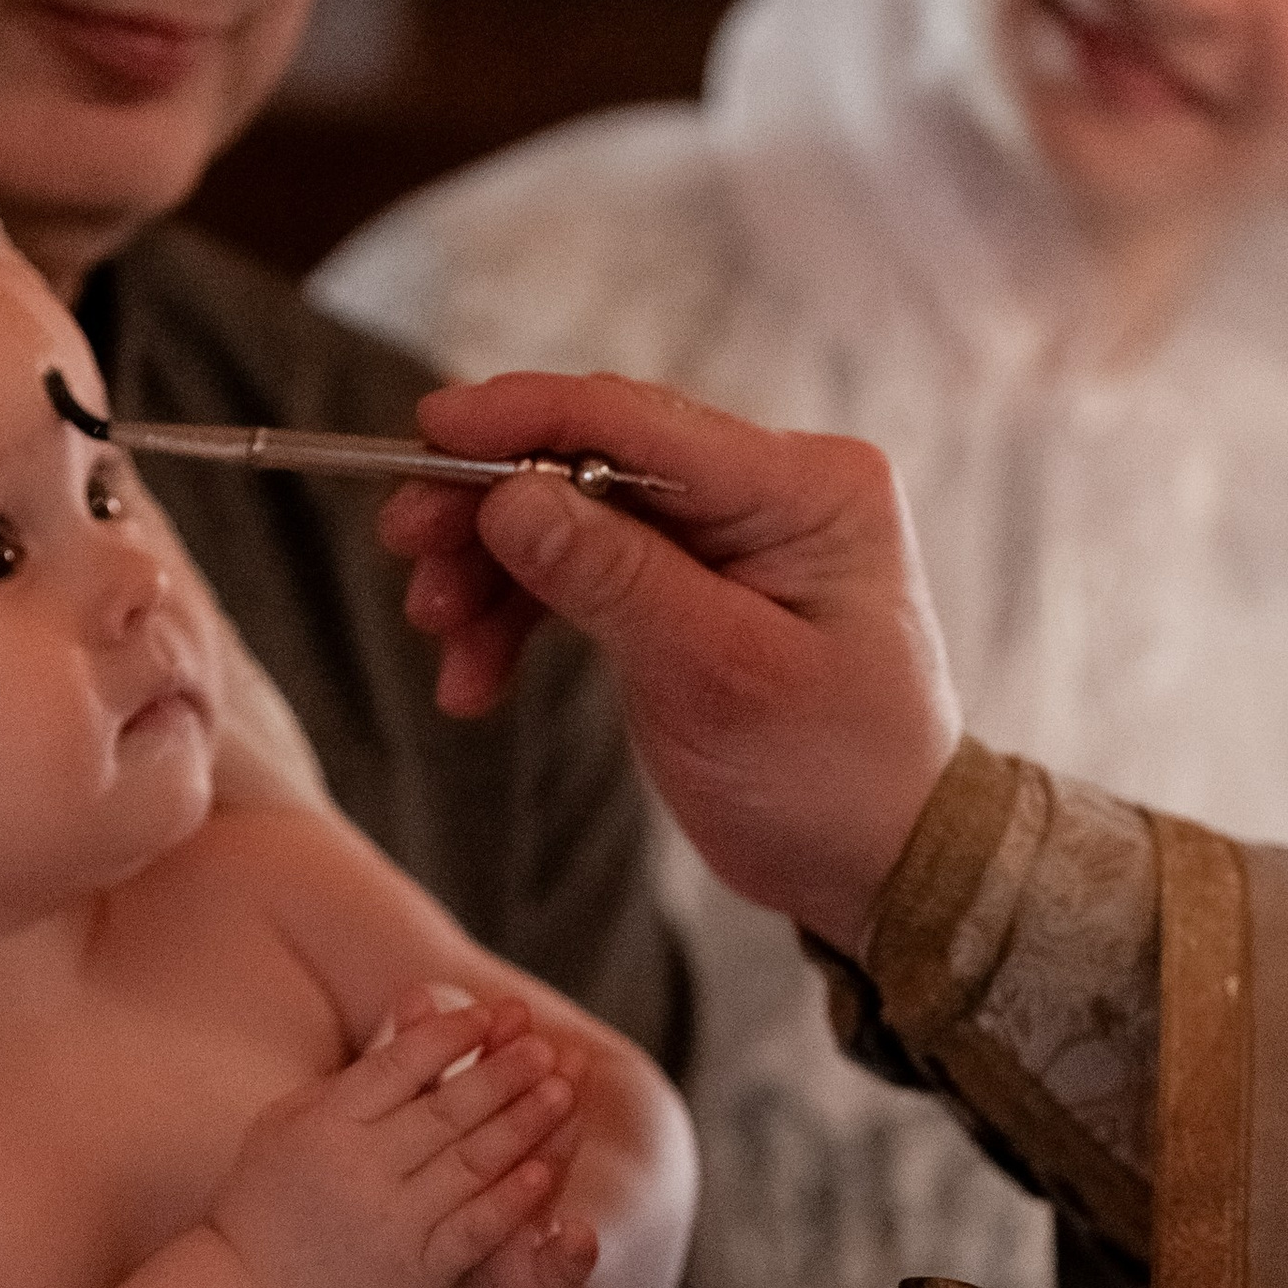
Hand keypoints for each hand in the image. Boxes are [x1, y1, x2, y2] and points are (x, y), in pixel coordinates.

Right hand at [213, 992, 577, 1287]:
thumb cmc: (269, 1200)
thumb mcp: (287, 1124)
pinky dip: (510, 1199)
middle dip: (501, 1073)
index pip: (398, 1066)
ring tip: (561, 1091)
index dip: (450, 1036)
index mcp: (324, 1124)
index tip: (490, 1013)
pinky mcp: (415, 1271)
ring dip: (522, 1125)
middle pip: (445, 1110)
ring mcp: (390, 1222)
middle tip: (542, 1045)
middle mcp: (357, 1169)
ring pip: (469, 1163)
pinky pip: (472, 1228)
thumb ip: (349, 1074)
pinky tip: (544, 1171)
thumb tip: (409, 1004)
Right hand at [376, 371, 963, 957]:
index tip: (427, 433)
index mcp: (806, 487)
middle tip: (406, 548)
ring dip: (492, 574)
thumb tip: (507, 497)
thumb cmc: (832, 782)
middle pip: (591, 463)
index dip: (522, 419)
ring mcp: (729, 539)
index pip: (638, 421)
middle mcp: (770, 491)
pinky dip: (521, 619)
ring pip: (573, 520)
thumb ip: (612, 580)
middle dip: (489, 508)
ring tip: (438, 638)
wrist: (881, 867)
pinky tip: (475, 681)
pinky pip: (584, 575)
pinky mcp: (691, 589)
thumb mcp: (718, 680)